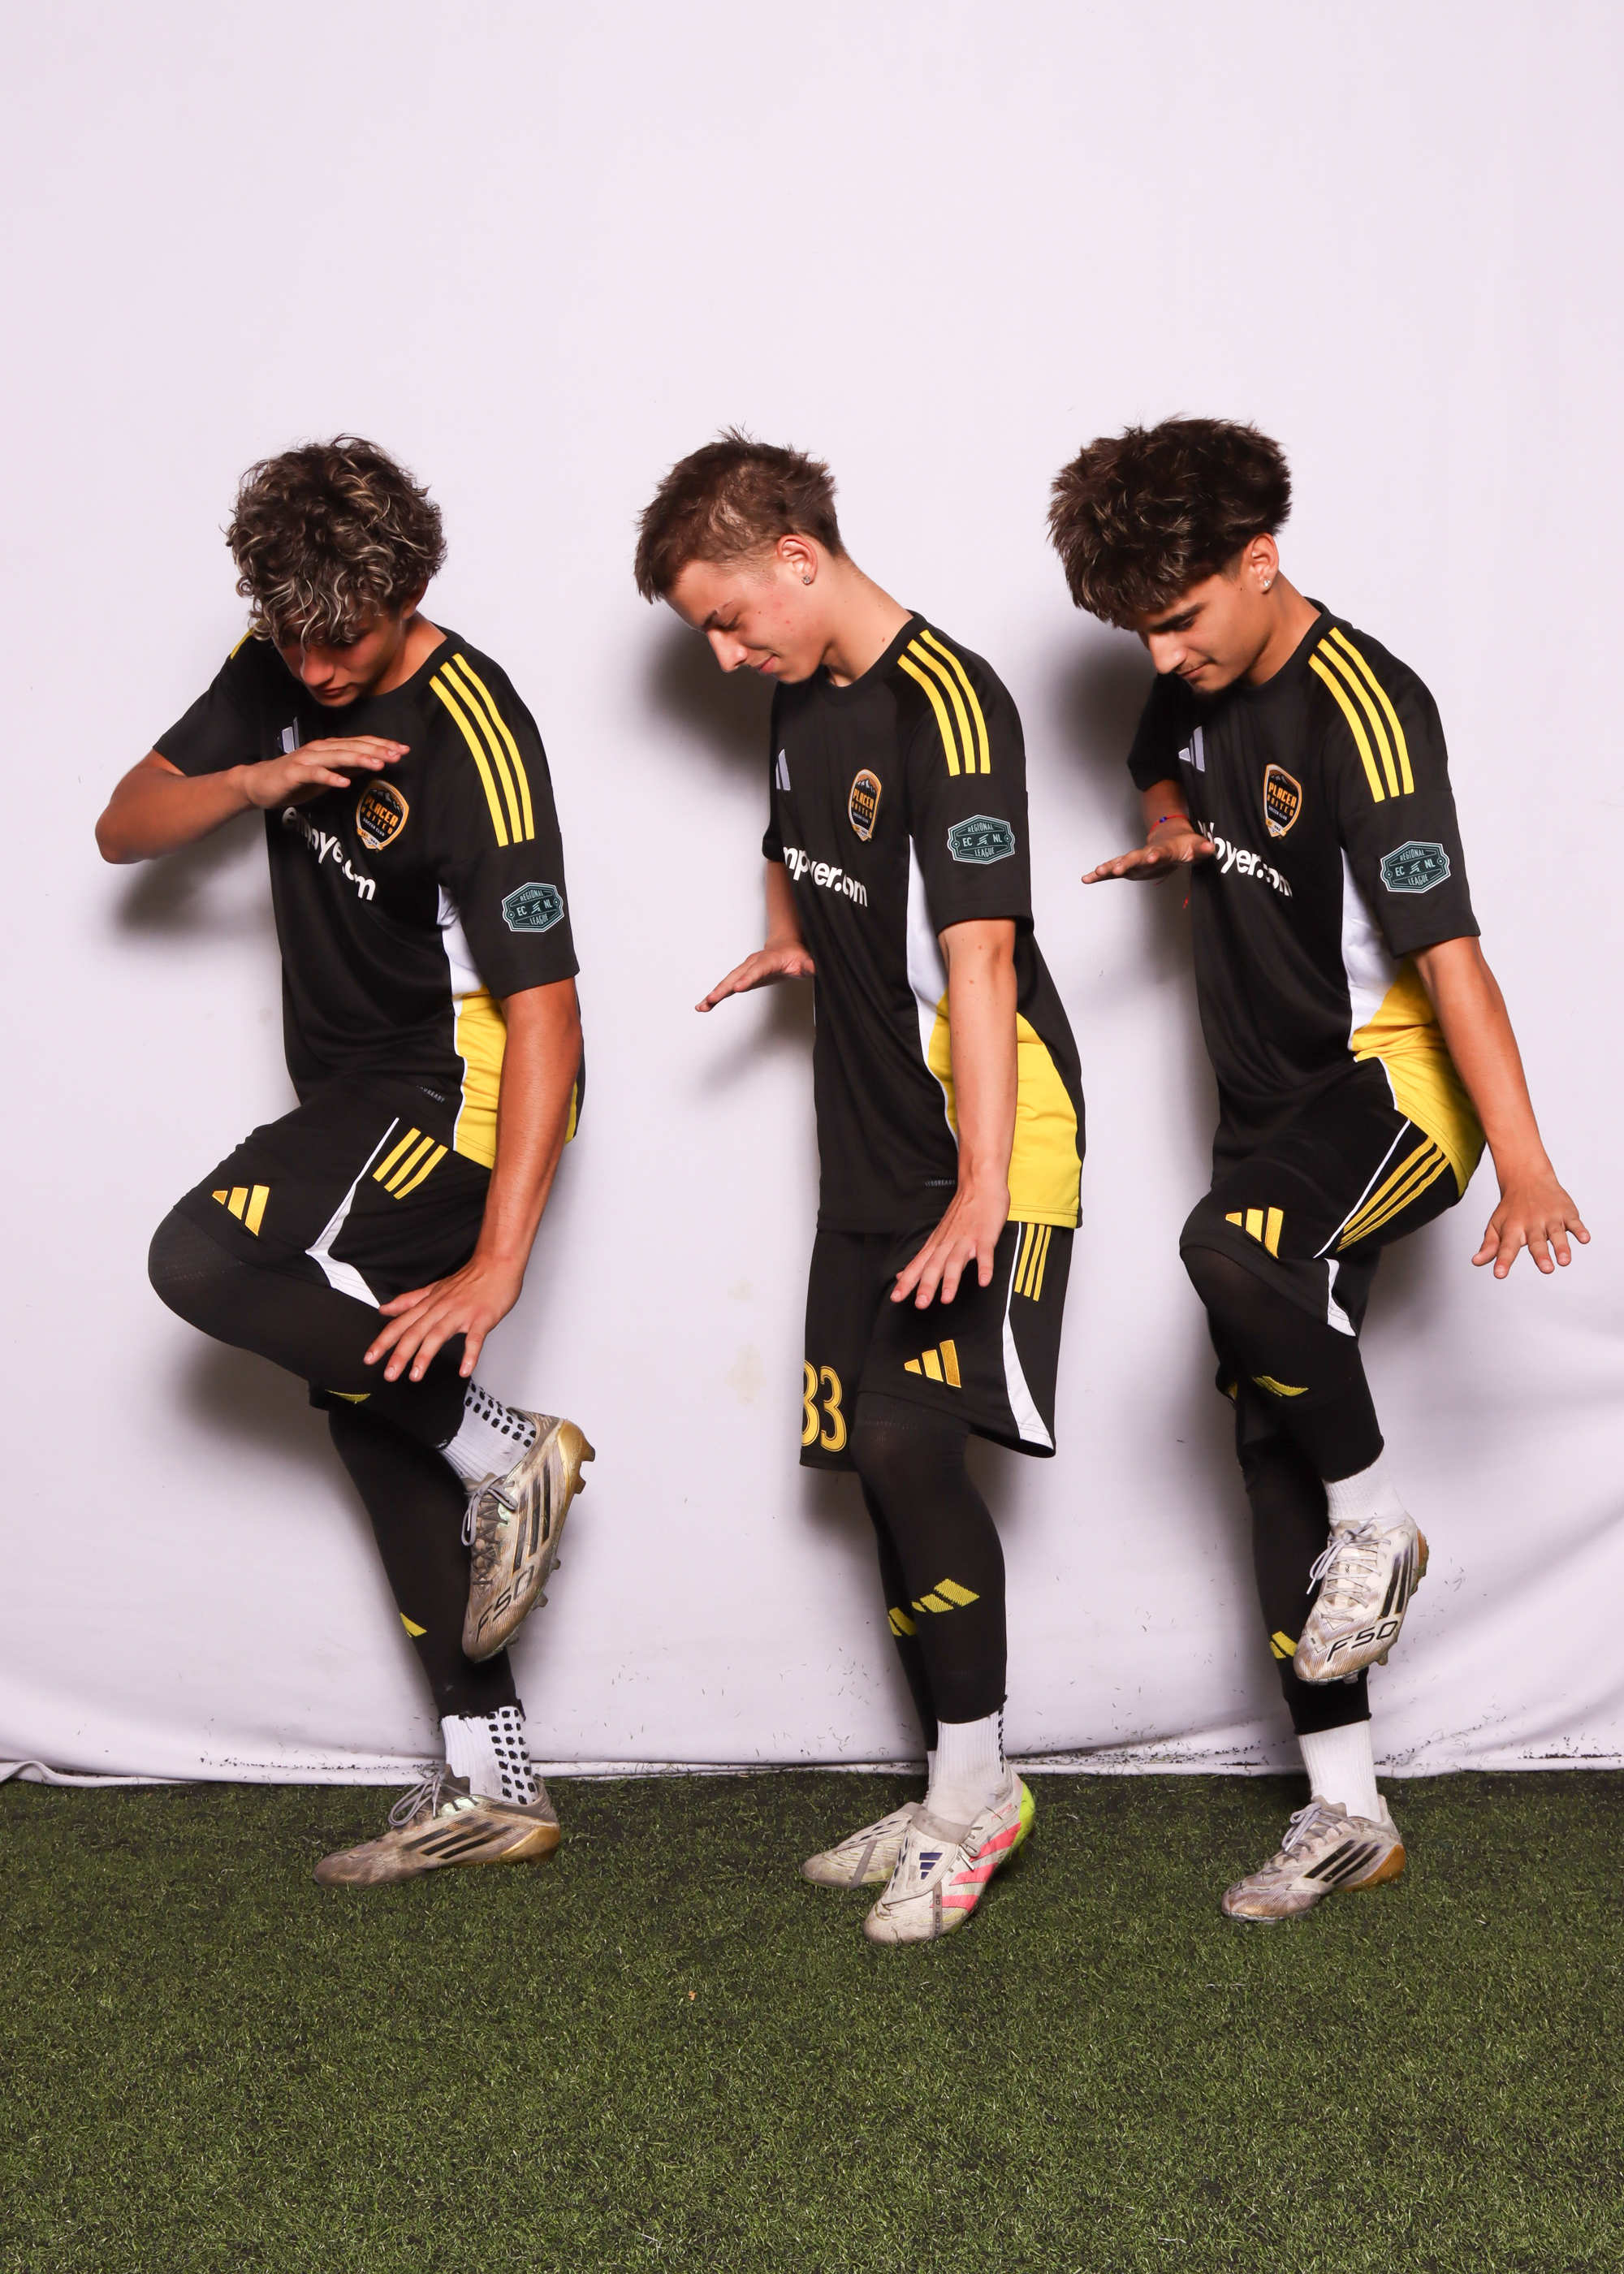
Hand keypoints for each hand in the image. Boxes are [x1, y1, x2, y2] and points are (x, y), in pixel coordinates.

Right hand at [241, 737, 407, 810]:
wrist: (259, 784)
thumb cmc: (295, 779)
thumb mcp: (328, 774)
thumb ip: (348, 767)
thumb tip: (373, 762)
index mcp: (329, 748)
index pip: (360, 743)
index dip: (382, 745)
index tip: (403, 750)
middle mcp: (320, 749)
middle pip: (352, 747)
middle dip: (377, 750)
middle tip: (397, 755)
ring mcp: (307, 759)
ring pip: (336, 757)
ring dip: (358, 759)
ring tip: (378, 763)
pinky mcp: (295, 773)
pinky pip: (314, 774)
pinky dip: (330, 777)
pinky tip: (344, 782)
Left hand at [364, 1250, 525, 1380]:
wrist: (497, 1263)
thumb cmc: (470, 1278)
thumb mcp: (434, 1288)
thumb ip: (409, 1301)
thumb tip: (385, 1309)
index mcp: (429, 1304)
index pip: (401, 1324)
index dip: (384, 1341)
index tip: (370, 1357)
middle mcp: (441, 1308)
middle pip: (415, 1332)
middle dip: (400, 1354)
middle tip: (389, 1374)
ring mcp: (461, 1313)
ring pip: (438, 1334)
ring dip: (425, 1355)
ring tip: (416, 1375)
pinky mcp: (482, 1318)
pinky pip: (475, 1338)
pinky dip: (470, 1355)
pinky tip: (465, 1369)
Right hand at [696, 937, 814, 1010]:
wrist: (786, 945)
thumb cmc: (796, 954)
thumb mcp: (807, 960)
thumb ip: (810, 965)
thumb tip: (814, 967)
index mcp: (769, 960)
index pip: (758, 970)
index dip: (748, 979)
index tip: (738, 988)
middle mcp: (753, 963)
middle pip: (736, 976)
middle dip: (723, 987)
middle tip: (711, 998)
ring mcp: (745, 970)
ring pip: (728, 982)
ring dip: (714, 993)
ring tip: (701, 1006)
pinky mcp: (742, 978)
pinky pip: (727, 987)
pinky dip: (716, 996)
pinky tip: (704, 1006)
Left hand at [890, 1178, 1009, 1307]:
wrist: (980, 1185)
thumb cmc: (962, 1212)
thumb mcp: (937, 1235)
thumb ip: (924, 1257)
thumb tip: (903, 1274)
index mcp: (937, 1244)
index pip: (917, 1265)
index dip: (907, 1282)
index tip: (896, 1297)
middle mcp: (948, 1243)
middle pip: (934, 1266)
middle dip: (926, 1285)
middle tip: (919, 1303)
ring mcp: (966, 1239)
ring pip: (956, 1261)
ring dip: (950, 1280)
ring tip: (946, 1298)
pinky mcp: (985, 1236)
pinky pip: (985, 1253)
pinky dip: (985, 1267)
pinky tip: (984, 1280)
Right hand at [1083, 817, 1214, 883]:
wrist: (1170, 837)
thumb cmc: (1184, 844)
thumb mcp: (1197, 846)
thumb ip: (1203, 848)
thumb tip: (1211, 848)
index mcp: (1164, 849)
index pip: (1160, 852)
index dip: (1155, 855)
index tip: (1150, 858)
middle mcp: (1146, 854)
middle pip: (1134, 858)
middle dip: (1125, 863)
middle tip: (1116, 869)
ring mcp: (1136, 860)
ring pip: (1120, 863)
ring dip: (1108, 868)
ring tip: (1093, 874)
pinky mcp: (1129, 868)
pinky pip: (1113, 871)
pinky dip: (1100, 875)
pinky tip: (1086, 879)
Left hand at [1472, 1166, 1589, 1277]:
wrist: (1527, 1178)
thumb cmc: (1511, 1208)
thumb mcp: (1496, 1225)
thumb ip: (1490, 1245)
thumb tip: (1476, 1261)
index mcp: (1513, 1229)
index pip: (1506, 1247)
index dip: (1503, 1261)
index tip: (1500, 1274)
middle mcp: (1532, 1224)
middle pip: (1537, 1242)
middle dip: (1541, 1256)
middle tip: (1547, 1269)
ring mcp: (1550, 1217)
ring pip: (1557, 1234)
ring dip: (1562, 1247)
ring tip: (1564, 1260)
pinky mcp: (1566, 1212)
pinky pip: (1574, 1222)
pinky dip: (1580, 1230)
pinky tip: (1584, 1238)